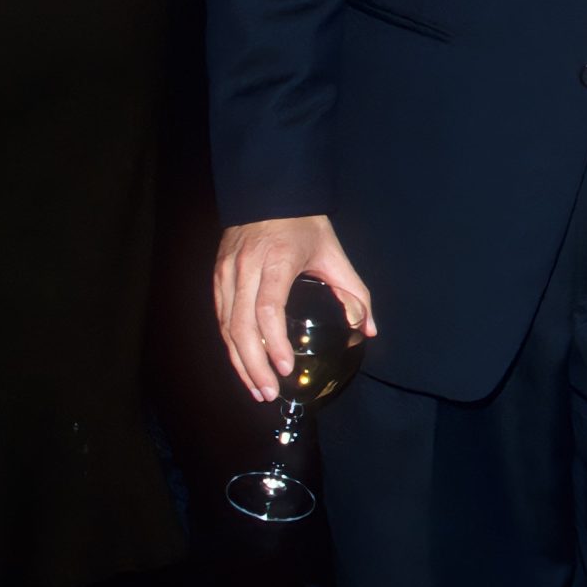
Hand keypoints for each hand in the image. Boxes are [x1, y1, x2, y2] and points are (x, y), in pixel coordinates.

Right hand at [214, 216, 375, 404]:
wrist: (270, 194)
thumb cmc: (305, 225)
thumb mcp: (334, 253)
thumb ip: (354, 292)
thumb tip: (369, 328)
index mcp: (277, 260)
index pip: (268, 308)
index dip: (274, 342)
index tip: (285, 367)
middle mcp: (246, 268)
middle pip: (241, 326)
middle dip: (254, 365)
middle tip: (268, 393)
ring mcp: (227, 273)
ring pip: (226, 327)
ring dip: (239, 362)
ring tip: (256, 389)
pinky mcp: (217, 277)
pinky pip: (221, 318)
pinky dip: (231, 345)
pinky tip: (243, 364)